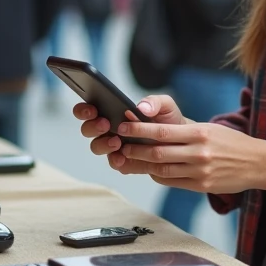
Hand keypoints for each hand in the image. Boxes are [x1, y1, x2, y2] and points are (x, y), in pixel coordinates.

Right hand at [74, 95, 188, 156]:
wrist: (181, 142)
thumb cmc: (167, 120)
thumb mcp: (165, 106)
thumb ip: (155, 102)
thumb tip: (142, 107)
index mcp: (112, 111)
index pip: (88, 108)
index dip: (84, 109)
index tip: (92, 109)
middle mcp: (108, 129)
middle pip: (87, 129)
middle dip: (92, 126)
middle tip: (105, 123)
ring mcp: (113, 147)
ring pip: (96, 147)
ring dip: (103, 144)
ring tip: (117, 141)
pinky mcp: (123, 162)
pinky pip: (114, 163)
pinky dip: (117, 160)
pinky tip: (123, 158)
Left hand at [76, 96, 265, 194]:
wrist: (259, 162)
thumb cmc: (232, 143)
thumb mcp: (210, 129)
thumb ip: (184, 132)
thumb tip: (155, 132)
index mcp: (199, 133)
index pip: (162, 132)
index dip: (139, 130)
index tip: (123, 126)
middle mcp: (199, 152)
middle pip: (157, 152)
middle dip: (134, 149)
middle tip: (119, 145)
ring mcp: (200, 172)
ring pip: (162, 169)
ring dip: (143, 164)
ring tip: (130, 158)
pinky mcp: (202, 186)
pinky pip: (173, 181)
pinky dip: (159, 175)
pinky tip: (153, 170)